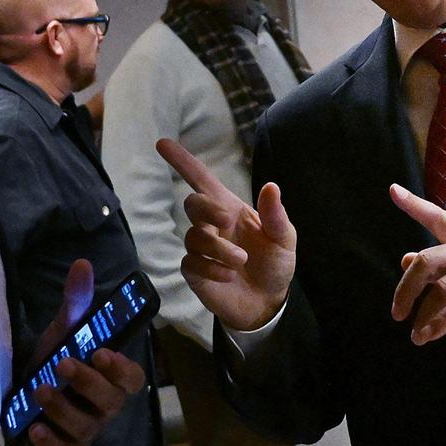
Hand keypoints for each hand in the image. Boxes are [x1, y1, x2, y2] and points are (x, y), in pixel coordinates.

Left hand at [26, 260, 146, 445]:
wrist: (30, 392)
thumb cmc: (59, 359)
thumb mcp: (66, 330)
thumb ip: (77, 301)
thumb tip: (82, 263)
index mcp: (112, 377)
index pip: (133, 378)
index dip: (121, 368)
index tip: (101, 352)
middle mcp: (105, 406)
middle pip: (110, 401)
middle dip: (87, 382)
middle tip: (62, 362)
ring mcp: (87, 428)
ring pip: (85, 426)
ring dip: (62, 407)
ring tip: (40, 389)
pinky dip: (51, 442)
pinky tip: (35, 427)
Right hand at [157, 138, 295, 330]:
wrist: (268, 302)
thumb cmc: (275, 264)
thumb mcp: (284, 239)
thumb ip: (276, 214)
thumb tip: (271, 186)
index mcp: (230, 209)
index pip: (201, 180)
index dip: (183, 161)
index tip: (162, 143)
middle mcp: (212, 225)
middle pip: (192, 203)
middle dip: (206, 209)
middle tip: (227, 221)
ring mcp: (201, 248)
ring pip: (194, 236)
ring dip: (218, 248)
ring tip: (240, 262)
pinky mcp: (195, 272)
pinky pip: (191, 262)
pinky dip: (211, 268)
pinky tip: (228, 275)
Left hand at [389, 185, 445, 344]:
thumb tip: (406, 261)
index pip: (437, 216)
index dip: (413, 204)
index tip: (393, 191)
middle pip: (428, 260)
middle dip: (406, 289)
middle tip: (397, 313)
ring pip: (444, 286)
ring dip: (425, 314)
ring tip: (416, 335)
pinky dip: (443, 322)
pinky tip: (432, 335)